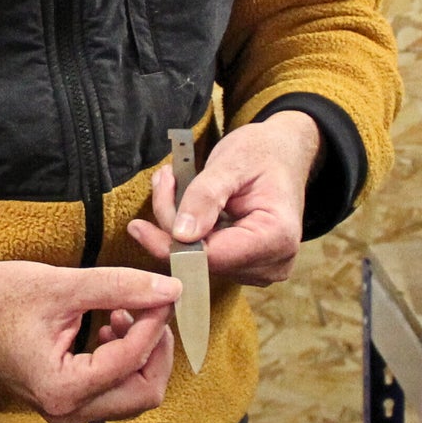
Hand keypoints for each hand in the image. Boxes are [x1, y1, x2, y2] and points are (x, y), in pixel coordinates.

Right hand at [0, 261, 178, 422]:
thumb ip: (120, 287)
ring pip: (134, 394)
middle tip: (151, 306)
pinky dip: (126, 360)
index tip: (164, 291)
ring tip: (123, 311)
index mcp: (61, 388)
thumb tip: (170, 290)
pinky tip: (111, 326)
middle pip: (144, 392)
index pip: (131, 360)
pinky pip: (115, 390)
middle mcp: (65, 411)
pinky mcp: (67, 402)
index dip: (155, 323)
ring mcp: (66, 411)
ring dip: (141, 353)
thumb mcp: (62, 285)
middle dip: (156, 348)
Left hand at [125, 113, 321, 287]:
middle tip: (162, 182)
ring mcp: (259, 269)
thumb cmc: (262, 153)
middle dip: (171, 227)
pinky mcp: (244, 266)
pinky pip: (204, 256)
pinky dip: (187, 231)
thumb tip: (181, 234)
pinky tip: (182, 201)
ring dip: (175, 226)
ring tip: (172, 183)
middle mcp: (272, 264)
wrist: (283, 153)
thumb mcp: (231, 162)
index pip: (213, 257)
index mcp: (277, 237)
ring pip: (198, 260)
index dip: (171, 245)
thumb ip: (205, 197)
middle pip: (202, 261)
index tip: (138, 227)